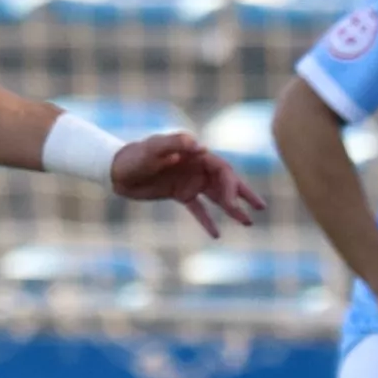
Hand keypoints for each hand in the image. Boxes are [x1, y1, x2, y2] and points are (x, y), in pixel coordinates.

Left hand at [109, 131, 268, 238]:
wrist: (117, 170)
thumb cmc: (135, 155)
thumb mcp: (153, 148)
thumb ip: (174, 143)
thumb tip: (199, 146)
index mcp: (195, 154)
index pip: (221, 170)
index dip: (229, 186)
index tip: (230, 204)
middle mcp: (196, 167)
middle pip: (225, 182)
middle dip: (242, 194)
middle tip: (260, 208)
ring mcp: (189, 181)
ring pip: (216, 196)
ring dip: (231, 208)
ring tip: (247, 222)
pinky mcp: (179, 193)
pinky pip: (198, 208)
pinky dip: (207, 220)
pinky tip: (217, 235)